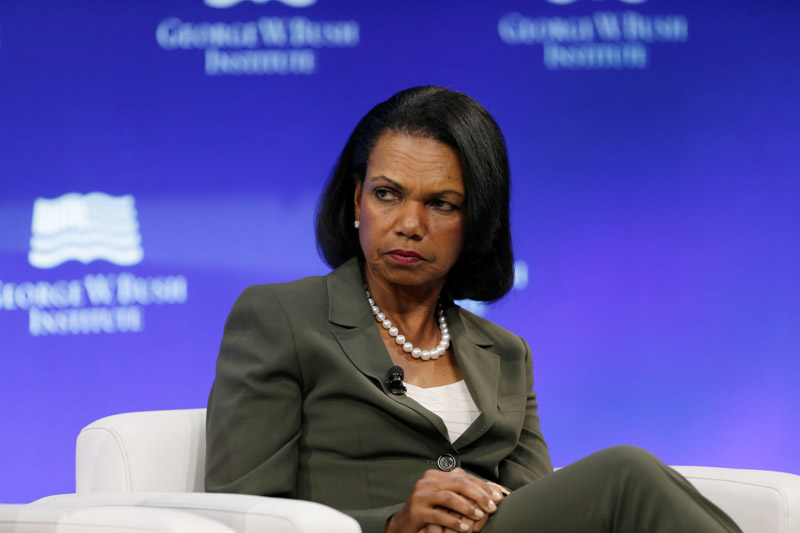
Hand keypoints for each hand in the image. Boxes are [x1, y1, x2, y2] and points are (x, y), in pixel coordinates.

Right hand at [385, 468, 504, 532]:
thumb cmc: (430, 511)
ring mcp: (421, 495)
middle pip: (458, 483)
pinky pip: (439, 515)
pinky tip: (464, 528)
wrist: (404, 524)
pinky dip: (454, 522)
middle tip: (492, 507)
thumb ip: (463, 492)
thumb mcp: (446, 498)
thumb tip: (492, 491)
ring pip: (449, 498)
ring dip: (468, 507)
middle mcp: (428, 481)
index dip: (482, 486)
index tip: (498, 496)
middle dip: (479, 495)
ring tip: (480, 516)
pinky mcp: (417, 511)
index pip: (464, 476)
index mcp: (436, 475)